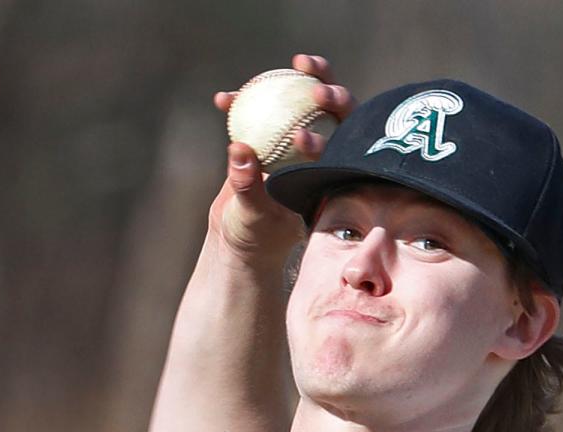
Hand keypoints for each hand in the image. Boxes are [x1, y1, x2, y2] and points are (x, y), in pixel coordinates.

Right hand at [209, 54, 355, 263]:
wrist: (239, 234)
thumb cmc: (252, 234)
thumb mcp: (251, 215)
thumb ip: (248, 185)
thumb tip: (239, 149)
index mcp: (326, 181)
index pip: (338, 155)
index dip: (329, 139)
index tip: (301, 136)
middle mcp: (319, 159)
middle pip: (335, 119)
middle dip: (333, 95)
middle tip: (313, 83)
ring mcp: (296, 145)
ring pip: (302, 106)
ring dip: (297, 81)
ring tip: (289, 66)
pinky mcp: (270, 137)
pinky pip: (262, 111)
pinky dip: (243, 102)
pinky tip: (223, 99)